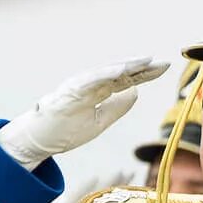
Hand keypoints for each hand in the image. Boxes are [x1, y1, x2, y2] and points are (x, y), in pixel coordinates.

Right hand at [0, 57, 168, 167]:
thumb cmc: (65, 130)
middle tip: (164, 62)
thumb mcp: (100, 122)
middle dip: (143, 67)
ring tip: (147, 61)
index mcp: (98, 91)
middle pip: (121, 72)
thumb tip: (136, 92)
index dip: (145, 74)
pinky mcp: (70, 90)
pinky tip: (123, 70)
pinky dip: (107, 73)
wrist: (38, 140)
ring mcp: (80, 85)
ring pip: (108, 72)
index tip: (164, 68)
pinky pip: (91, 80)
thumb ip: (118, 107)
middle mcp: (91, 84)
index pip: (126, 80)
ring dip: (128, 66)